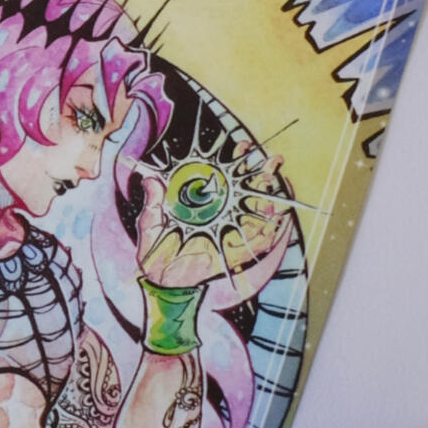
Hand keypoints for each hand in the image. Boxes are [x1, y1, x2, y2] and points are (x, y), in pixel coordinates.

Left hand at [136, 142, 295, 292]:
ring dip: (271, 196)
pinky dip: (272, 230)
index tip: (243, 146)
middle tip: (271, 159)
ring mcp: (231, 233)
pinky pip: (261, 242)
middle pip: (249, 190)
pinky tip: (278, 216)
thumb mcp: (150, 225)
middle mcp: (222, 215)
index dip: (236, 160)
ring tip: (274, 181)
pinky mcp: (237, 253)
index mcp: (204, 205)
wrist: (161, 281)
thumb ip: (153, 203)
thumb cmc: (155, 252)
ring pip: (259, 212)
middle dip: (264, 173)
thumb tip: (149, 180)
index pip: (225, 178)